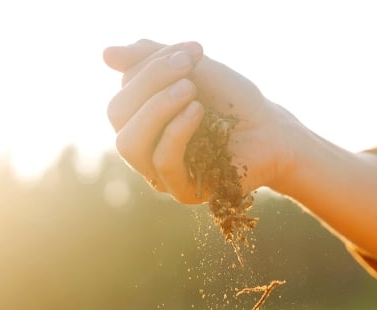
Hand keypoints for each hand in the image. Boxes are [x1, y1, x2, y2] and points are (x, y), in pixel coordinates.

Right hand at [103, 40, 294, 203]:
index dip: (151, 65)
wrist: (270, 130)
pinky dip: (176, 132)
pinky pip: (163, 162)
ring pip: (129, 143)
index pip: (124, 89)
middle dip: (149, 83)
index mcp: (139, 115)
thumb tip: (105, 55)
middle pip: (118, 114)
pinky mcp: (182, 191)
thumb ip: (152, 59)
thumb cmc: (231, 100)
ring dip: (157, 108)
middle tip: (187, 68)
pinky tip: (197, 112)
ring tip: (190, 90)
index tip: (192, 51)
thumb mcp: (194, 69)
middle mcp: (142, 145)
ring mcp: (159, 172)